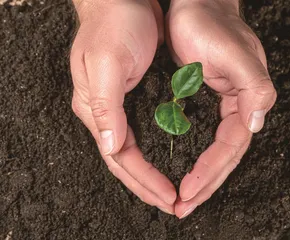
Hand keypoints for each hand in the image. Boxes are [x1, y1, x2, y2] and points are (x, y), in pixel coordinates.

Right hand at [70, 0, 175, 213]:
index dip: (144, 180)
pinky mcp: (133, 97)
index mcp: (96, 109)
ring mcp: (118, 107)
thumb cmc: (114, 24)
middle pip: (125, 161)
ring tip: (170, 193)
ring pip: (134, 152)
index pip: (120, 157)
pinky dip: (156, 152)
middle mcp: (105, 113)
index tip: (168, 197)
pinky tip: (168, 161)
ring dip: (151, 174)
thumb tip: (109, 147)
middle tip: (172, 204)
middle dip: (148, 186)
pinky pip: (144, 134)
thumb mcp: (107, 62)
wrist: (122, 0)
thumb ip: (106, 106)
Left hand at [166, 0, 276, 217]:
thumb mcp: (235, 52)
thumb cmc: (211, 23)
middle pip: (222, 157)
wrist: (194, 6)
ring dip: (198, 177)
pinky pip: (198, 137)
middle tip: (182, 207)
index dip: (211, 171)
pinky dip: (190, 157)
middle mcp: (234, 108)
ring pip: (211, 151)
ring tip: (181, 199)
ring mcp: (217, 107)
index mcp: (245, 100)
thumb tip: (257, 124)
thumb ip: (255, 87)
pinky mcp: (200, 103)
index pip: (230, 146)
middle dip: (204, 184)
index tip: (188, 190)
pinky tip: (180, 169)